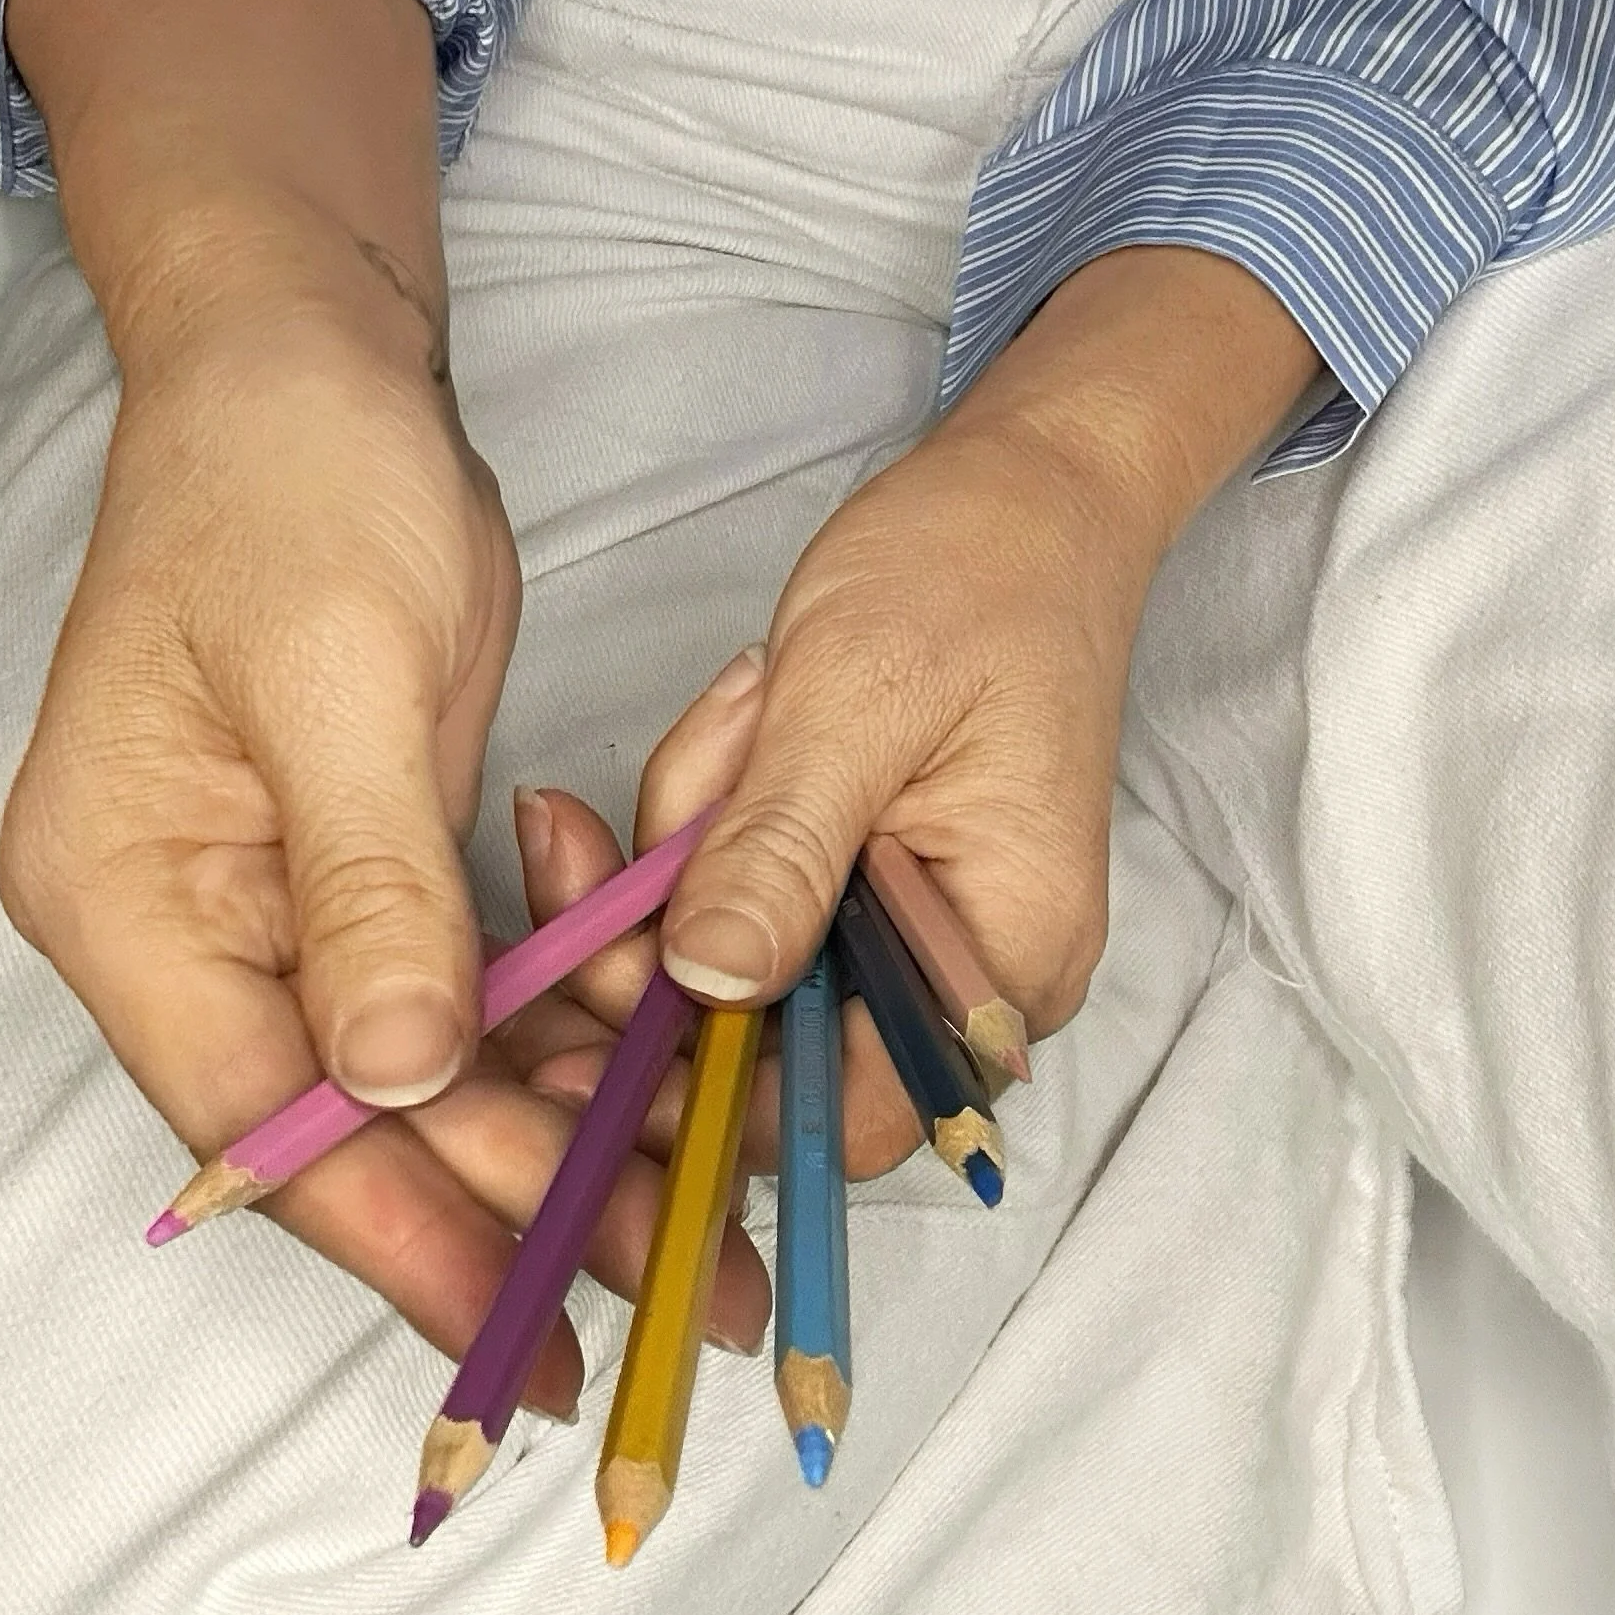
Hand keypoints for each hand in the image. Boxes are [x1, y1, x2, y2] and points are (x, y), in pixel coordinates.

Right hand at [0, 0, 768, 1403]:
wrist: (307, 360)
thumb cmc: (294, 485)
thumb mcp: (342, 675)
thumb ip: (367, 889)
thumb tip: (390, 1083)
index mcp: (124, 892)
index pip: (262, 1117)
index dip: (397, 1236)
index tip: (527, 1337)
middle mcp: (180, 926)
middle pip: (341, 1125)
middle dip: (499, 1217)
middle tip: (668, 1299)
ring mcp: (263, 905)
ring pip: (406, 1080)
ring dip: (542, 1151)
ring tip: (694, 1234)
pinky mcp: (349, 871)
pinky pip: (447, 1003)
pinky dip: (544, 1054)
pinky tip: (647, 1107)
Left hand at [648, 244, 1321, 1168]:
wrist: (1028, 499)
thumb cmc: (971, 577)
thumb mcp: (855, 703)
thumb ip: (781, 853)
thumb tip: (710, 988)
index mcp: (1001, 958)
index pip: (843, 1115)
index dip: (707, 1098)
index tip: (587, 1021)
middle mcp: (964, 982)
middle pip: (767, 1054)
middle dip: (667, 940)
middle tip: (602, 827)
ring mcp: (909, 938)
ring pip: (735, 971)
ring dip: (694, 852)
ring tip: (749, 713)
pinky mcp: (858, 891)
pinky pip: (745, 905)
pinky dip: (711, 827)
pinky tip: (747, 723)